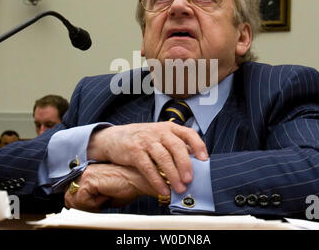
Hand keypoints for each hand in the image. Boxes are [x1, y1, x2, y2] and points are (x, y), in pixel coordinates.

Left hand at [64, 163, 158, 210]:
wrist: (140, 181)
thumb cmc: (127, 188)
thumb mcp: (105, 196)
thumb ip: (90, 200)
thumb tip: (78, 208)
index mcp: (87, 173)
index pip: (71, 193)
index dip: (81, 205)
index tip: (97, 206)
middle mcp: (84, 172)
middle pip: (69, 197)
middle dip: (83, 207)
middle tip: (101, 204)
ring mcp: (85, 174)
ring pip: (73, 200)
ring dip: (89, 206)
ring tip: (105, 198)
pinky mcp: (88, 179)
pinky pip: (81, 200)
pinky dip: (94, 204)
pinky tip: (107, 195)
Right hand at [87, 122, 207, 195]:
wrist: (114, 137)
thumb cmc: (142, 139)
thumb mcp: (160, 136)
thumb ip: (176, 145)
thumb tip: (196, 162)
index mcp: (169, 128)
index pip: (188, 133)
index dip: (198, 145)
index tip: (204, 159)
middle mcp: (159, 132)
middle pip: (176, 146)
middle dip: (185, 164)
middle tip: (190, 179)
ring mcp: (146, 141)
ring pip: (163, 157)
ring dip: (173, 175)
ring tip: (179, 188)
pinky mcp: (134, 151)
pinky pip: (148, 167)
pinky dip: (157, 180)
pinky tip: (163, 190)